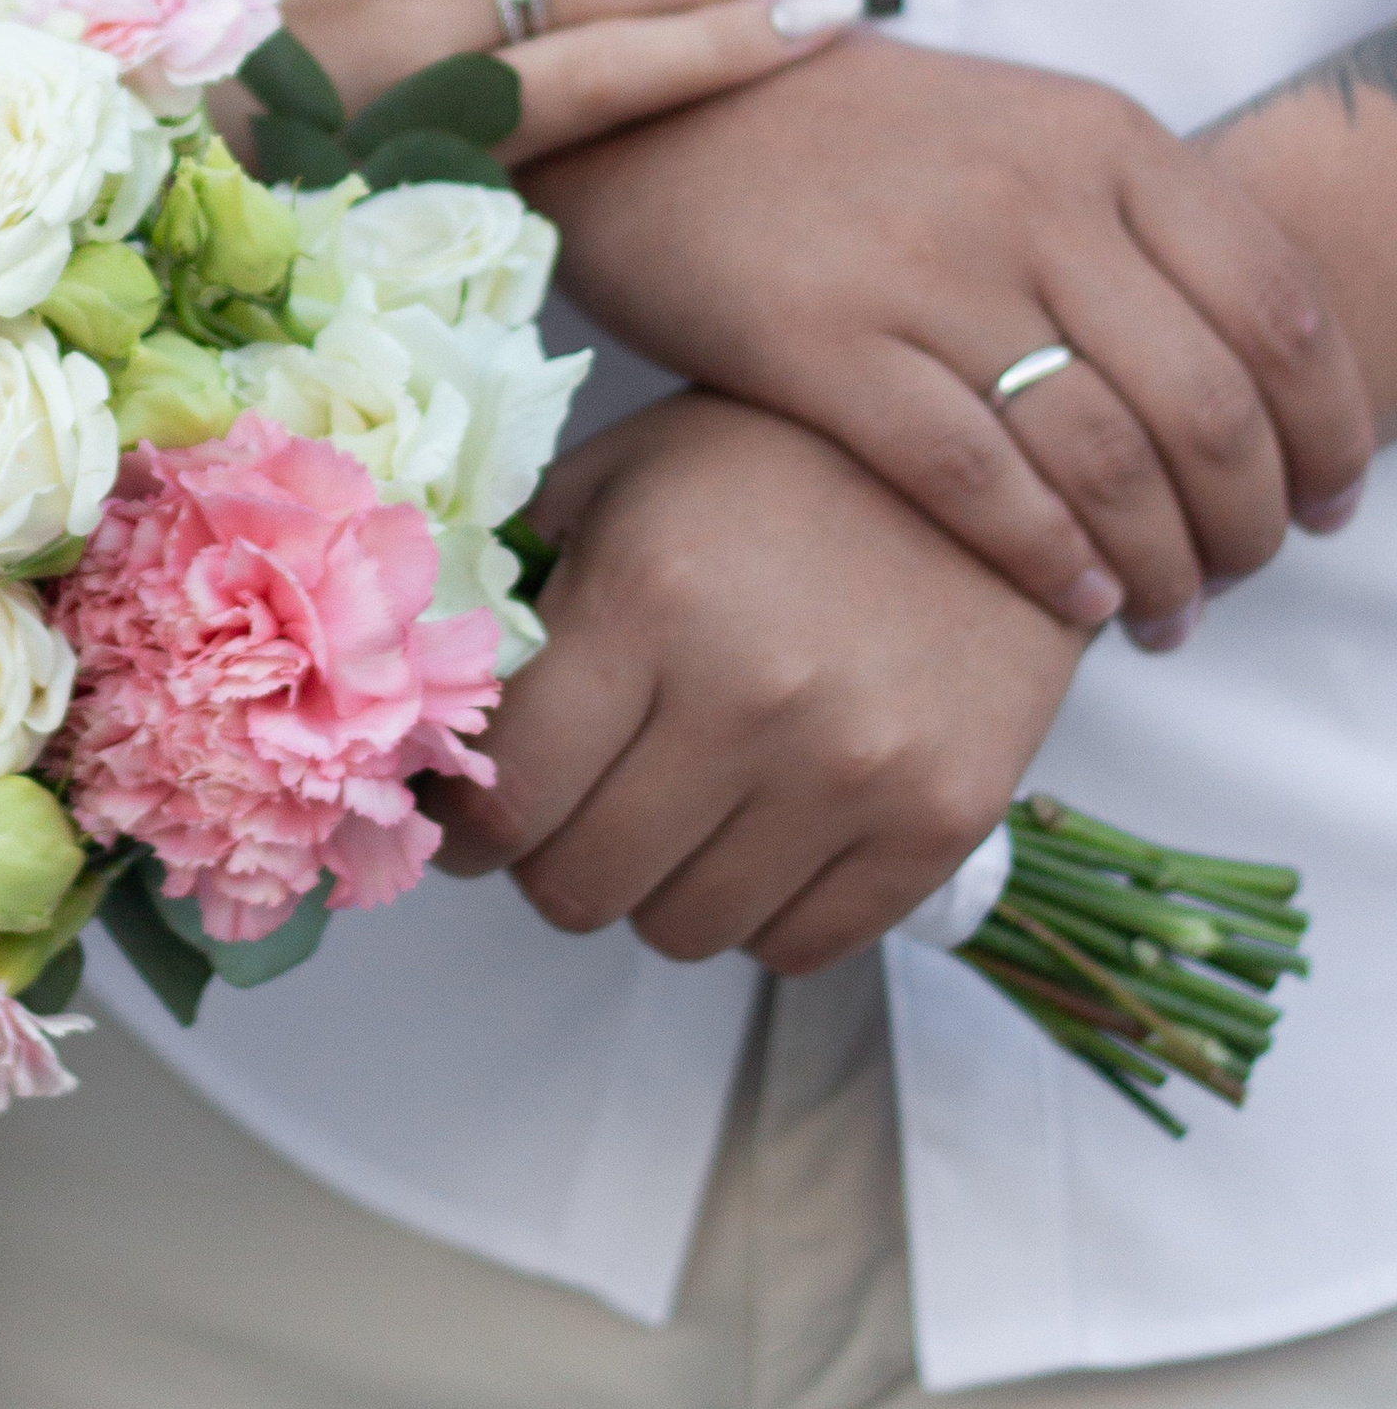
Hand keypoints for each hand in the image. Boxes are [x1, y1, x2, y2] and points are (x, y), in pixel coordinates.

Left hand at [433, 393, 1086, 972]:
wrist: (997, 461)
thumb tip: (412, 713)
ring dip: (651, 889)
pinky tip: (756, 832)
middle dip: (549, 861)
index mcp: (648, 599)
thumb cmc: (776, 463)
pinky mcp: (942, 818)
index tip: (467, 814)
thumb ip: (512, 591)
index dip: (463, 829)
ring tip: (667, 812)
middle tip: (567, 812)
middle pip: (580, 885)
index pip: (506, 800)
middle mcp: (751, 695)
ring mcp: (857, 768)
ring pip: (681, 931)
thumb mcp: (619, 478)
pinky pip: (797, 947)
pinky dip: (756, 911)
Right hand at [537, 36, 1374, 638]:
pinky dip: (1048, 558)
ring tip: (1164, 616)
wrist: (658, 107)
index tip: (1331, 501)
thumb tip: (1256, 370)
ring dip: (1161, 562)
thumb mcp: (1022, 132)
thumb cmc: (851, 144)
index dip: (1330, 429)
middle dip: (1252, 521)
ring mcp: (928, 271)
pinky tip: (1076, 598)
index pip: (1278, 307)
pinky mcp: (824, 343)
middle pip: (1209, 401)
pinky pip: (975, 480)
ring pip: (1106, 456)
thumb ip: (1134, 223)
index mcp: (1104, 138)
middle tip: (1238, 578)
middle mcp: (1035, 200)